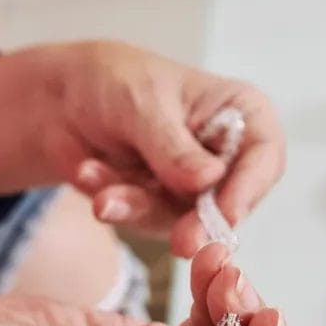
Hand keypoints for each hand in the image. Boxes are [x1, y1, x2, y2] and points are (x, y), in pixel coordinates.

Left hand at [0, 40, 285, 256]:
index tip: (227, 215)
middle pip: (230, 203)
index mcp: (241, 113)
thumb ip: (173, 147)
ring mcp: (195, 189)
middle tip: (181, 243)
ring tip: (98, 185)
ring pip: (182, 220)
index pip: (264, 157)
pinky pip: (144, 221)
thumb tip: (208, 180)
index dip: (249, 189)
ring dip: (137, 205)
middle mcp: (225, 156)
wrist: (62, 101)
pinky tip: (87, 172)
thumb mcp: (142, 105)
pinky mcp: (162, 210)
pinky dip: (114, 202)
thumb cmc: (114, 82)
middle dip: (196, 222)